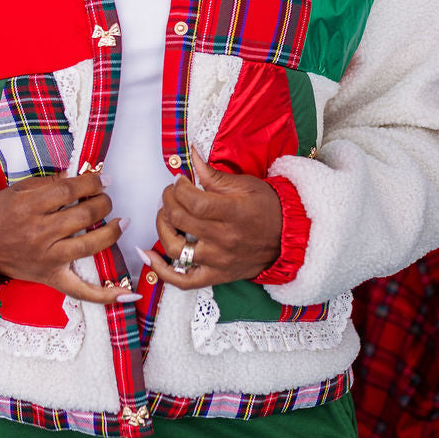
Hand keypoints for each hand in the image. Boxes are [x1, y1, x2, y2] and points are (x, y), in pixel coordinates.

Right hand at [0, 170, 134, 305]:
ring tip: (121, 222)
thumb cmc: (0, 214)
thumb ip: (49, 183)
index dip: (92, 182)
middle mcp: (40, 233)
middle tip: (106, 198)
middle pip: (84, 215)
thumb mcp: (19, 190)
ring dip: (112, 231)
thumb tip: (81, 178)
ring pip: (90, 245)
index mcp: (30, 207)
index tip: (103, 179)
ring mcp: (47, 258)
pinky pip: (82, 291)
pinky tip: (128, 293)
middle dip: (104, 202)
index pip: (69, 190)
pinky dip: (106, 295)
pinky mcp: (51, 278)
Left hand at [142, 145, 282, 289]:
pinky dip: (161, 271)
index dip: (178, 187)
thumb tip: (191, 156)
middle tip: (171, 193)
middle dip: (168, 200)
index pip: (191, 200)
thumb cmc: (268, 209)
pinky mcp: (216, 275)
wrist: (289, 239)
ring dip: (162, 227)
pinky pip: (183, 281)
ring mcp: (218, 260)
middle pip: (179, 219)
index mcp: (232, 213)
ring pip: (174, 248)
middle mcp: (223, 239)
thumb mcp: (245, 185)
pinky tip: (148, 255)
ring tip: (166, 215)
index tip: (179, 181)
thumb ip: (213, 174)